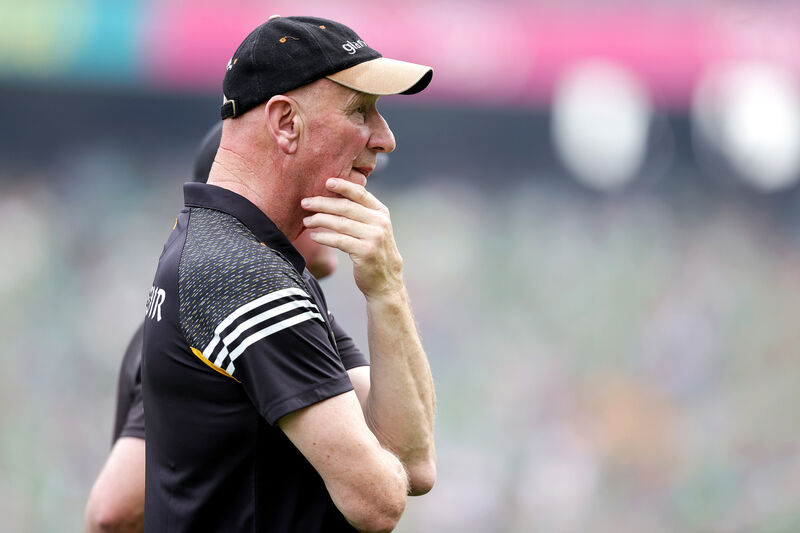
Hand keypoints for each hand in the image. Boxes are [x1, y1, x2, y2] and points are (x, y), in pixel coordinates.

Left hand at [301, 178, 402, 297]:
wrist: (386, 280)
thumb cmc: (374, 251)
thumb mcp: (373, 228)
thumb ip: (360, 213)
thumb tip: (333, 196)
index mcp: (381, 212)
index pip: (360, 193)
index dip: (343, 186)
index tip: (326, 181)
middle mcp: (379, 222)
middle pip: (346, 207)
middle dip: (323, 203)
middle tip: (305, 202)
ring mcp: (374, 237)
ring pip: (340, 223)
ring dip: (320, 220)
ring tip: (306, 220)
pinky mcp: (365, 252)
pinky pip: (339, 241)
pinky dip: (324, 237)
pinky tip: (314, 236)